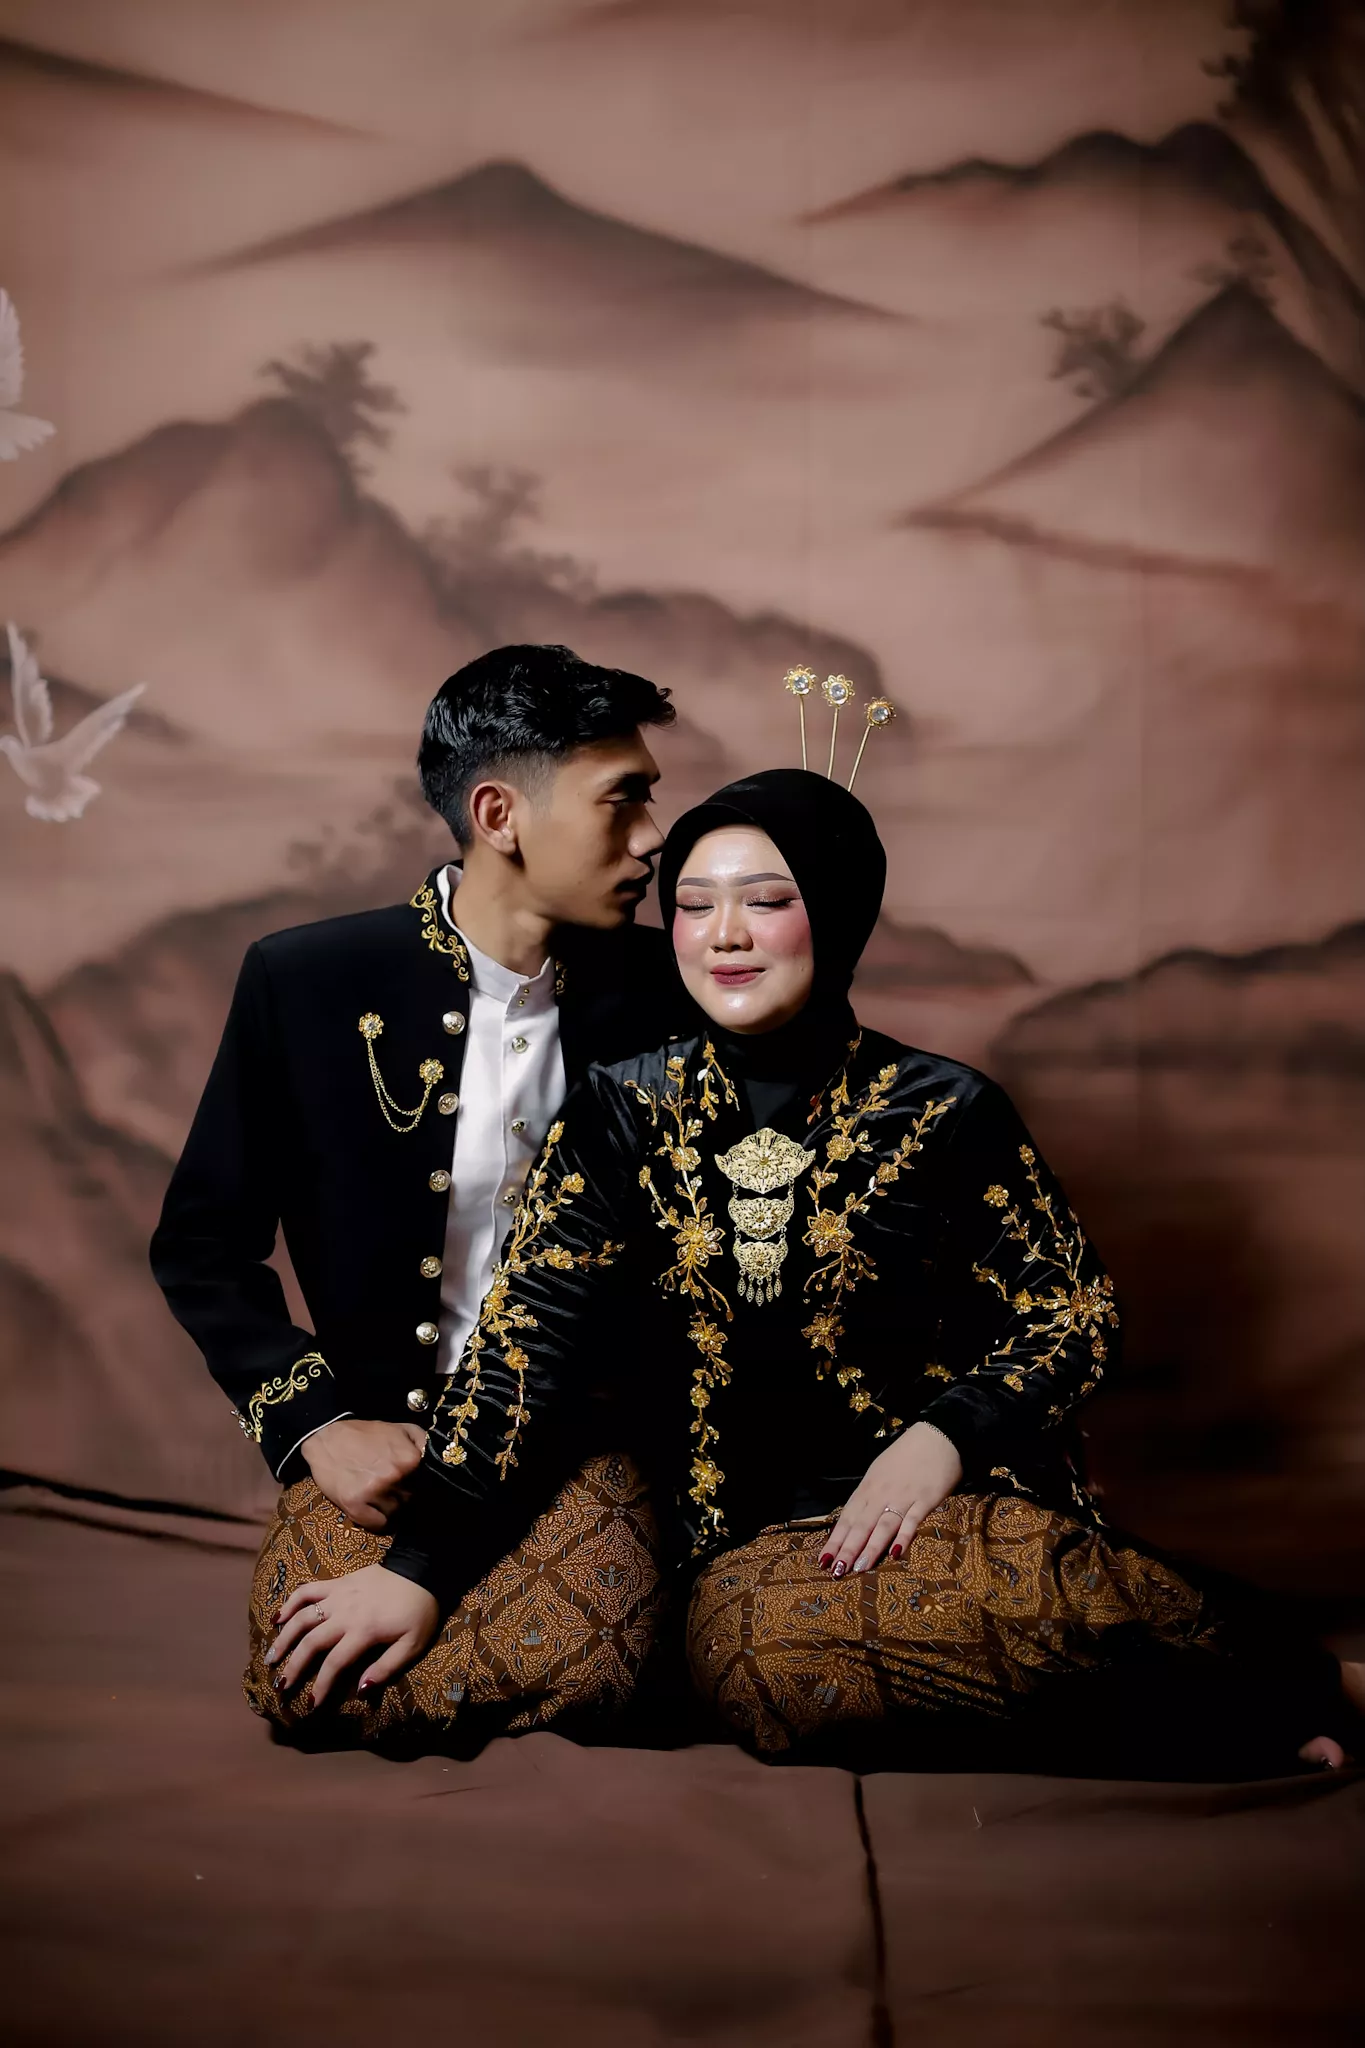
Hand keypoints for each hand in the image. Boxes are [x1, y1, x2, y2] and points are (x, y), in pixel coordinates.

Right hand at [266, 1564, 439, 1706]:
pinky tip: (277, 1618)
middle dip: (293, 1666)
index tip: (310, 1705)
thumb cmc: (419, 1612)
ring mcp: (338, 1595)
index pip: (334, 1663)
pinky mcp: (337, 1582)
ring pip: (303, 1617)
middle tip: (281, 1686)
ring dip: (284, 1638)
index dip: (320, 1686)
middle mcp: (345, 1613)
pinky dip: (290, 1602)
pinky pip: (307, 1590)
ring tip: (271, 1657)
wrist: (423, 1570)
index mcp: (364, 1631)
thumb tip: (361, 1690)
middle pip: (311, 1642)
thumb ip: (386, 1668)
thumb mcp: (412, 1645)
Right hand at [301, 1417, 426, 1530]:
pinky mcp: (354, 1504)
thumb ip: (422, 1441)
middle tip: (386, 1485)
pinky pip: (377, 1524)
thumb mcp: (399, 1427)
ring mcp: (374, 1491)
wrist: (326, 1436)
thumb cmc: (365, 1433)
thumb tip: (438, 1457)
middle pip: (409, 1499)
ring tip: (375, 1493)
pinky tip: (370, 1508)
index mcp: (409, 1458)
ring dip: (388, 1506)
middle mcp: (394, 1476)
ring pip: (395, 1512)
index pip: (425, 1484)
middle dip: (401, 1493)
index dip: (415, 1483)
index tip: (406, 1481)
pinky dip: (376, 1520)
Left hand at [821, 1421, 963, 1577]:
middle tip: (836, 1571)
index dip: (836, 1540)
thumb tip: (854, 1520)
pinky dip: (903, 1536)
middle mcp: (882, 1493)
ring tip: (859, 1568)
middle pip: (861, 1524)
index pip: (848, 1517)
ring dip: (870, 1547)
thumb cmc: (907, 1455)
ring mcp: (904, 1496)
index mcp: (869, 1487)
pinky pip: (912, 1520)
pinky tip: (895, 1553)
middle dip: (847, 1549)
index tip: (823, 1560)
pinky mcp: (926, 1499)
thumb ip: (869, 1496)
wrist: (937, 1435)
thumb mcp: (880, 1472)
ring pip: (883, 1525)